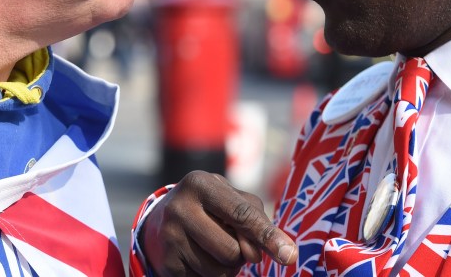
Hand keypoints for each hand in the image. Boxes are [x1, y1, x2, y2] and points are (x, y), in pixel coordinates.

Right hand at [140, 171, 296, 275]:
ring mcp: (168, 236)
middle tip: (226, 239)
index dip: (267, 235)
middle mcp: (179, 207)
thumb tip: (263, 254)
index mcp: (199, 183)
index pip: (241, 214)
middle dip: (240, 254)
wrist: (161, 222)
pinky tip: (196, 259)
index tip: (289, 255)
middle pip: (233, 250)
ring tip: (210, 248)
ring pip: (220, 270)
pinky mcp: (165, 262)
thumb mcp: (230, 200)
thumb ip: (255, 220)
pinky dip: (208, 275)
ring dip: (226, 267)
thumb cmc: (210, 209)